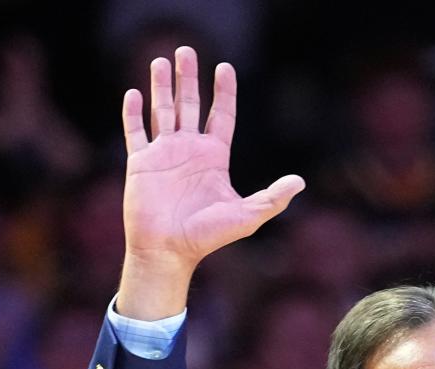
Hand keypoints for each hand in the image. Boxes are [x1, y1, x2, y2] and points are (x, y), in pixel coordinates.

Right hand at [119, 46, 304, 311]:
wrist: (168, 251)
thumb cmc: (207, 237)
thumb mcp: (246, 216)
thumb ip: (272, 198)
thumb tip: (301, 182)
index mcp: (213, 158)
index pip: (221, 116)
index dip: (223, 92)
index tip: (224, 68)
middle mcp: (189, 151)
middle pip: (189, 105)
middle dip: (188, 78)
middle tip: (186, 51)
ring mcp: (164, 155)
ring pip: (163, 110)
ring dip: (161, 86)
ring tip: (161, 60)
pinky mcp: (141, 162)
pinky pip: (136, 131)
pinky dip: (133, 113)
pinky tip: (134, 93)